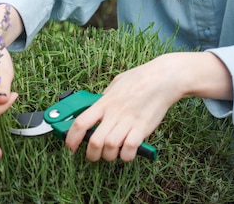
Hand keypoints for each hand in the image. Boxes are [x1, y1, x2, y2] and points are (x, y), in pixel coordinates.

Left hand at [65, 51, 232, 161]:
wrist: (163, 78)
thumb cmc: (141, 77)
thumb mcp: (116, 82)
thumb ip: (106, 96)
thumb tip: (97, 104)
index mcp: (105, 102)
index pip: (80, 123)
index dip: (71, 139)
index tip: (70, 146)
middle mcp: (114, 113)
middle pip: (94, 142)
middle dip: (91, 154)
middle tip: (95, 154)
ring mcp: (128, 121)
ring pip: (110, 148)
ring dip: (109, 156)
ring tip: (113, 152)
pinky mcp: (143, 128)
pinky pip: (129, 150)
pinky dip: (126, 155)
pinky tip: (128, 151)